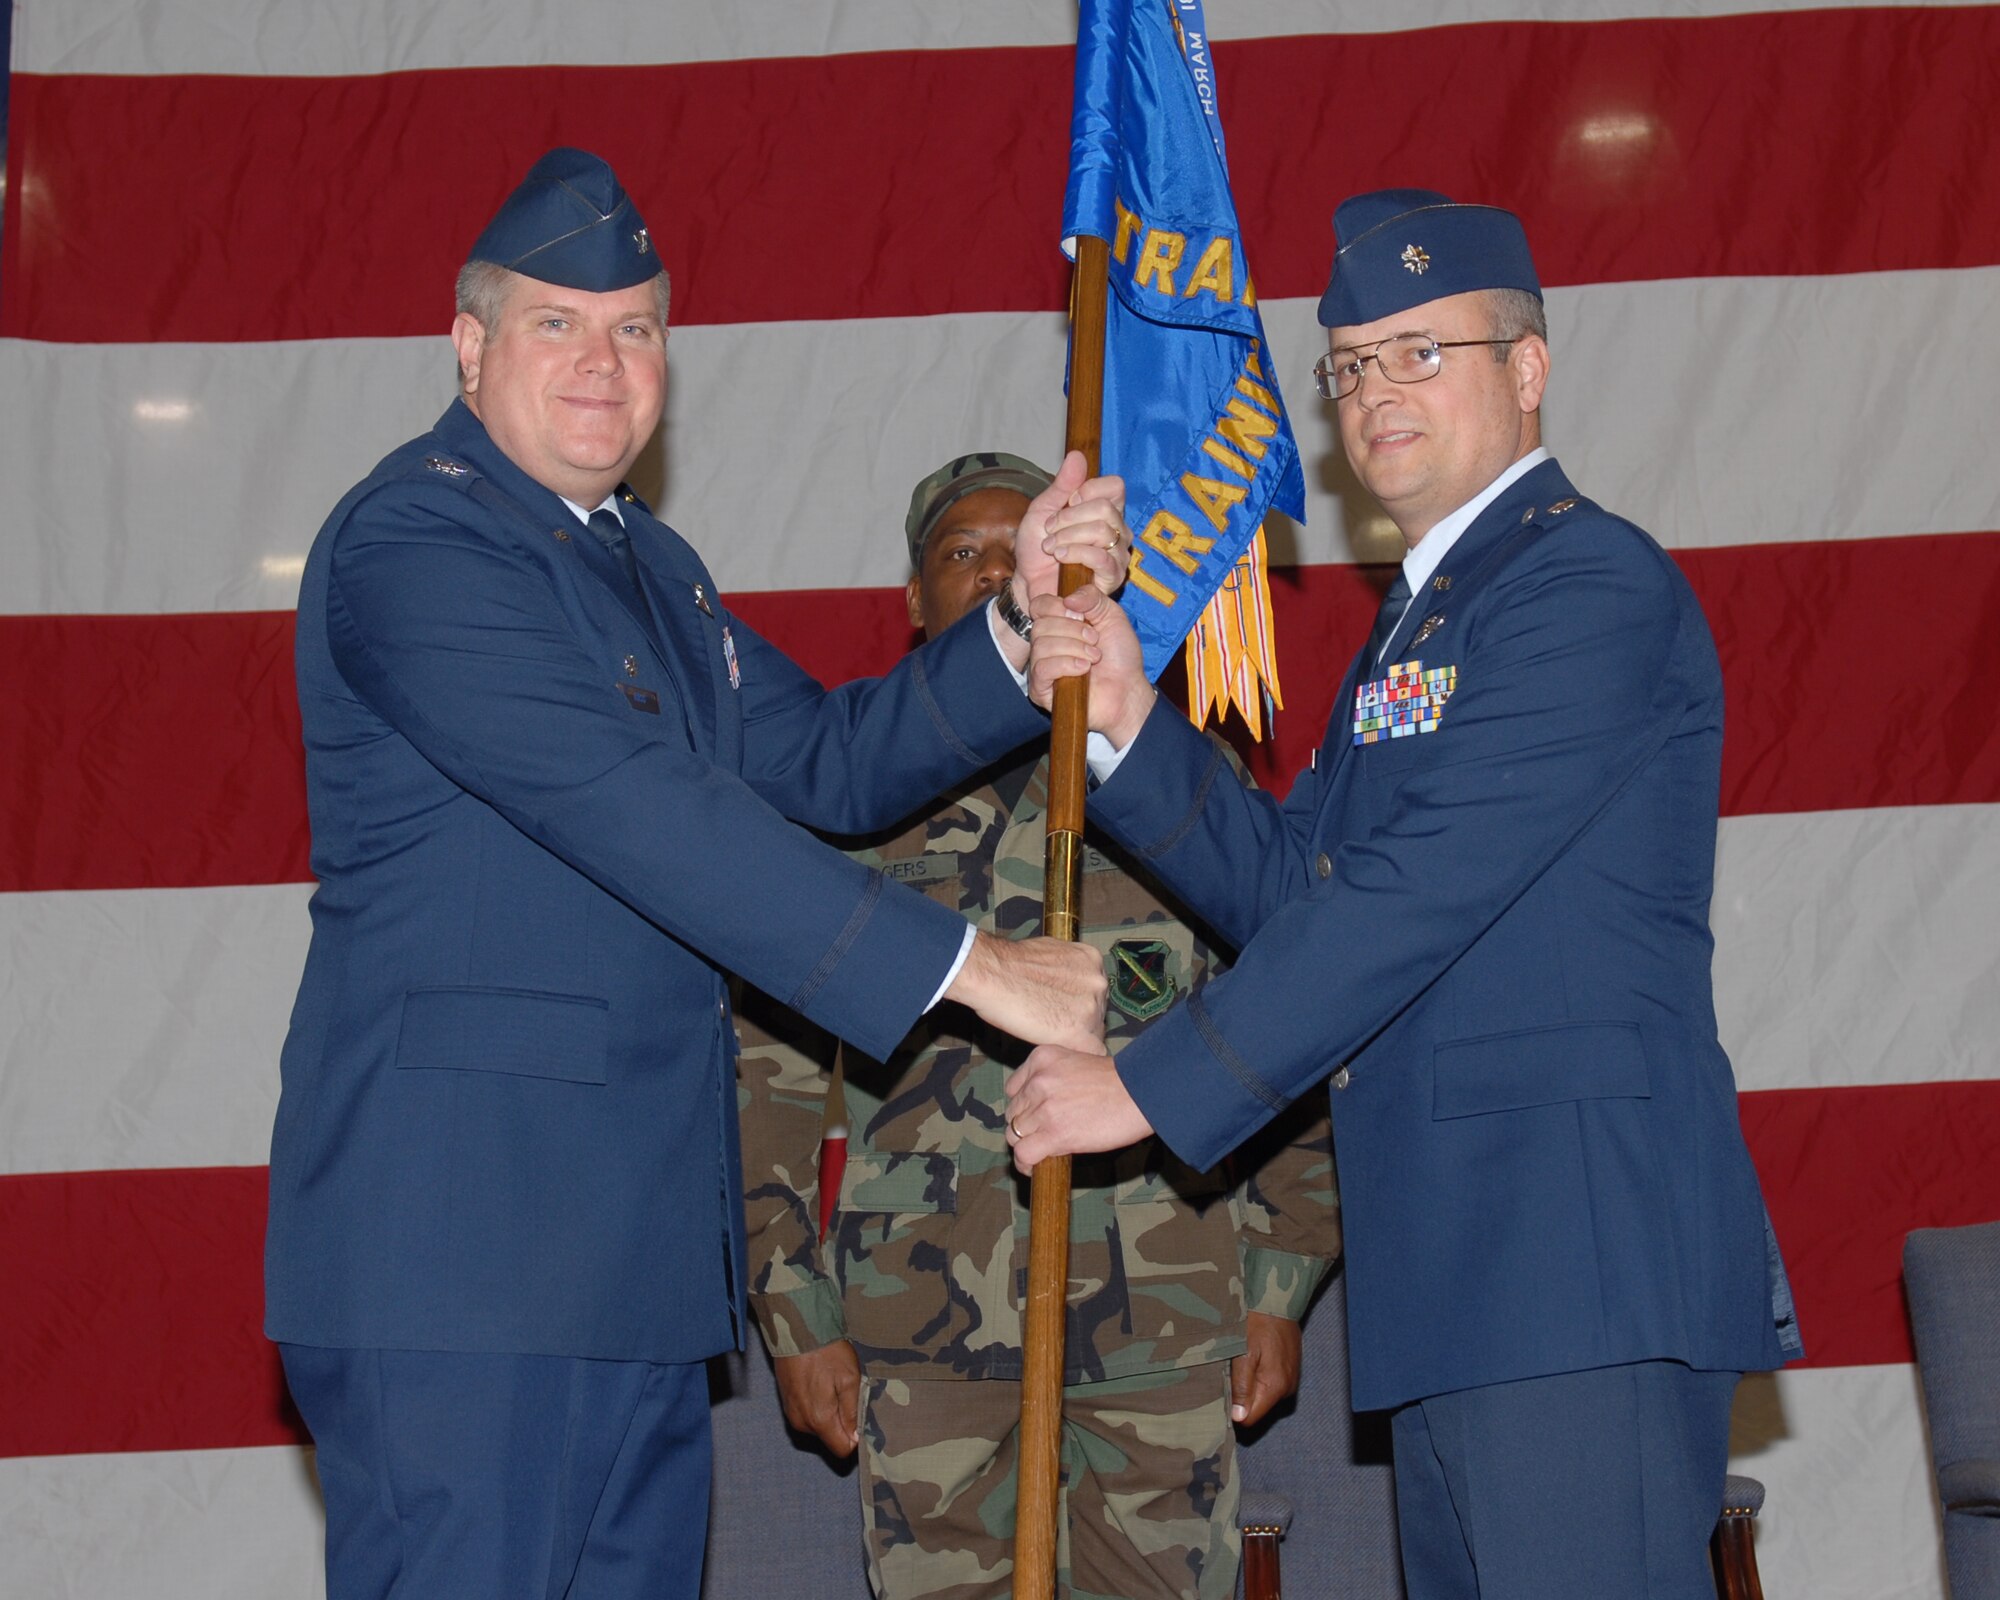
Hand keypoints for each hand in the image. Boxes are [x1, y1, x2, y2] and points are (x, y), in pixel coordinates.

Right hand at [772, 1340, 861, 1456]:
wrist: (796, 1330)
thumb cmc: (826, 1352)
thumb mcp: (849, 1379)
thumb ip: (853, 1412)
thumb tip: (856, 1438)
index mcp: (819, 1419)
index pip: (842, 1449)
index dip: (855, 1438)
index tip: (861, 1418)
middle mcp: (802, 1423)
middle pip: (830, 1438)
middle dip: (843, 1423)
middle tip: (847, 1394)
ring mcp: (792, 1414)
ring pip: (819, 1428)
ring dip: (829, 1413)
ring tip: (832, 1385)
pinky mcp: (787, 1404)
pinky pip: (807, 1416)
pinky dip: (817, 1406)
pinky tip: (820, 1384)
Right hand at [945, 930, 1106, 1050]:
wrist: (991, 975)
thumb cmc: (1009, 963)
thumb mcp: (1050, 955)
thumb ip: (1066, 971)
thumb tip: (1063, 984)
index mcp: (1092, 960)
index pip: (1096, 993)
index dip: (1079, 1006)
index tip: (1064, 1012)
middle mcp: (1099, 982)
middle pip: (1098, 1013)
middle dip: (1079, 1021)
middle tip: (1053, 1024)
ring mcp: (1093, 1008)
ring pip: (1094, 1034)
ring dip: (1075, 1038)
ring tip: (1047, 1035)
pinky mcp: (1080, 1033)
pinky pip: (1090, 1052)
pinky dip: (1074, 1054)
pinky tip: (1056, 1049)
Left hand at [1003, 1041, 1151, 1173]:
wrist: (1140, 1094)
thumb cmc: (1119, 1081)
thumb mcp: (1078, 1063)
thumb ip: (1055, 1079)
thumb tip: (1041, 1108)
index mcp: (1042, 1058)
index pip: (1013, 1089)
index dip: (1023, 1106)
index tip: (1035, 1115)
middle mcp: (1038, 1081)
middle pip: (1013, 1113)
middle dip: (1026, 1126)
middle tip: (1043, 1135)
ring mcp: (1044, 1107)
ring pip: (1015, 1134)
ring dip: (1026, 1145)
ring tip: (1041, 1152)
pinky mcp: (1054, 1134)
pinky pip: (1023, 1154)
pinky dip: (1025, 1164)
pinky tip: (1035, 1167)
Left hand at [1012, 450, 1130, 603]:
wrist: (1029, 582)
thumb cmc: (1038, 548)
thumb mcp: (1043, 510)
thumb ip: (1062, 485)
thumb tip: (1077, 455)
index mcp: (1105, 510)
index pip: (1115, 486)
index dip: (1088, 490)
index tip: (1067, 502)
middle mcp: (1118, 530)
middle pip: (1105, 508)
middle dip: (1068, 517)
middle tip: (1050, 530)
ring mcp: (1118, 554)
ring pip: (1102, 531)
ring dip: (1067, 537)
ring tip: (1051, 548)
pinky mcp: (1113, 577)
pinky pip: (1101, 557)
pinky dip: (1074, 553)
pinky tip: (1060, 559)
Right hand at [1027, 586, 1154, 749]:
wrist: (1128, 690)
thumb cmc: (1120, 656)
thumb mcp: (1112, 616)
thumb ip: (1093, 597)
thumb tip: (1068, 599)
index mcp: (1058, 623)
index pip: (1039, 605)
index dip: (1058, 606)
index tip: (1082, 616)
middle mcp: (1045, 644)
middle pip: (1040, 625)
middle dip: (1073, 630)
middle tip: (1094, 641)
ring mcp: (1041, 667)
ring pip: (1041, 645)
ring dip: (1074, 648)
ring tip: (1093, 658)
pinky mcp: (1041, 689)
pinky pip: (1042, 668)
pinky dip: (1066, 665)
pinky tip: (1083, 669)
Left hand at [1229, 1313, 1302, 1427]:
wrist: (1278, 1300)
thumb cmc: (1258, 1322)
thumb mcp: (1244, 1353)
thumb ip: (1242, 1386)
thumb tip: (1239, 1418)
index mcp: (1275, 1387)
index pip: (1251, 1419)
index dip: (1234, 1411)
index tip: (1222, 1392)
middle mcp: (1287, 1389)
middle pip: (1257, 1408)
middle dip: (1241, 1396)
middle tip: (1230, 1371)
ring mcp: (1291, 1380)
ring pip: (1262, 1396)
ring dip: (1249, 1385)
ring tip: (1242, 1361)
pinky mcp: (1290, 1370)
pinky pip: (1270, 1384)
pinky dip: (1259, 1376)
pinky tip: (1253, 1358)